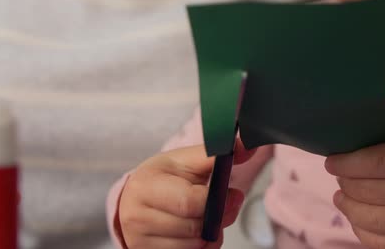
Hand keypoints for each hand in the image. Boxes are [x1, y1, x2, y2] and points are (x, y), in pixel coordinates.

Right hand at [119, 139, 255, 248]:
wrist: (135, 198)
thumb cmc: (165, 177)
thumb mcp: (186, 160)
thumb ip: (216, 154)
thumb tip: (249, 146)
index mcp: (146, 185)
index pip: (190, 202)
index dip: (218, 201)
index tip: (233, 194)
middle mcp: (136, 215)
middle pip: (194, 228)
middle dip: (217, 219)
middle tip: (223, 208)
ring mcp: (138, 239)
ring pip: (192, 246)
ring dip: (208, 236)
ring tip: (205, 218)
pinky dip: (199, 247)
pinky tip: (195, 233)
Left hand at [325, 134, 384, 248]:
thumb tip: (347, 137)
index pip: (377, 162)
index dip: (347, 163)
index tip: (331, 161)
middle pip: (370, 191)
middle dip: (346, 184)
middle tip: (339, 177)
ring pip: (370, 220)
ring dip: (348, 207)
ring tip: (342, 196)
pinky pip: (379, 243)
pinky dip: (361, 229)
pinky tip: (358, 216)